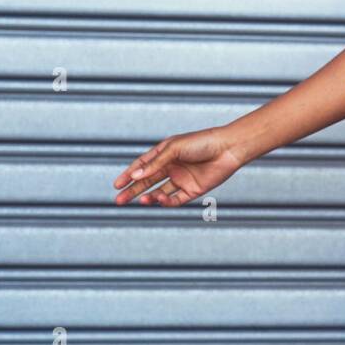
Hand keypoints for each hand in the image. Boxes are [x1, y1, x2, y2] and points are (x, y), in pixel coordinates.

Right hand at [113, 127, 244, 206]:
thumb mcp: (174, 149)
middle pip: (148, 181)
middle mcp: (172, 167)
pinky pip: (175, 199)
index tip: (116, 185)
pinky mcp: (192, 190)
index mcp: (165, 153)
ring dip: (148, 197)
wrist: (228, 148)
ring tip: (141, 200)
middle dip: (133, 191)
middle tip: (119, 200)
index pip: (142, 165)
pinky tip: (158, 199)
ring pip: (159, 192)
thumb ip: (155, 163)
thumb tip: (134, 175)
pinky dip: (165, 201)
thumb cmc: (201, 142)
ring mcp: (182, 179)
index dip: (129, 175)